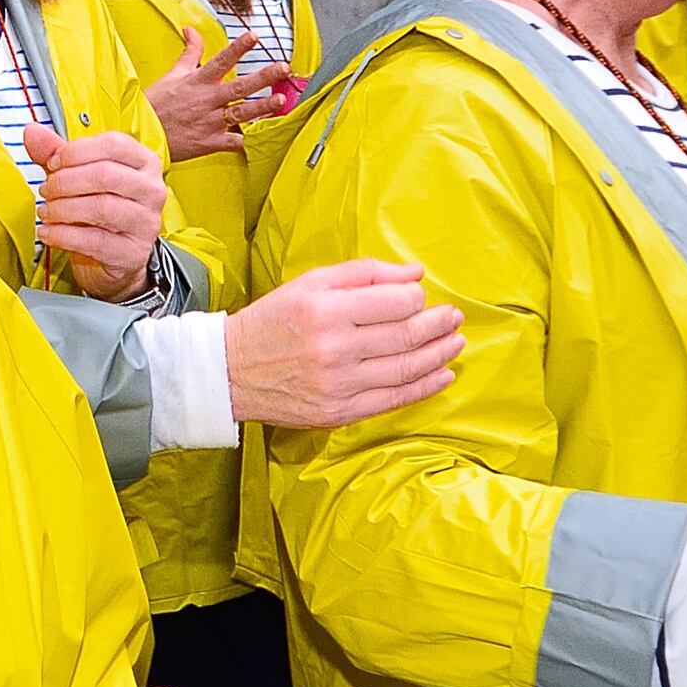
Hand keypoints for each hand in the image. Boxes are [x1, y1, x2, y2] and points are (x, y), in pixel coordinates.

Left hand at [26, 125, 168, 299]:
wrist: (110, 260)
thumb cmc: (97, 212)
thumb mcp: (76, 177)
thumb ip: (55, 153)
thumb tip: (32, 131)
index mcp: (144, 162)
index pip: (114, 144)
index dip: (76, 152)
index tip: (53, 163)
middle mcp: (152, 190)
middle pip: (106, 174)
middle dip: (65, 181)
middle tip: (46, 190)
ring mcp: (146, 223)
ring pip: (101, 208)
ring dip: (63, 208)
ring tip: (45, 211)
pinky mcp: (133, 253)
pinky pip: (95, 241)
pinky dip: (63, 235)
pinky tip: (48, 232)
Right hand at [143, 27, 296, 161]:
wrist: (142, 134)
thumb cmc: (156, 105)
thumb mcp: (172, 75)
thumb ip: (189, 53)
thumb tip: (191, 30)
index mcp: (197, 82)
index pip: (221, 60)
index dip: (238, 48)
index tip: (253, 36)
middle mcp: (206, 100)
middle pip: (239, 86)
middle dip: (263, 77)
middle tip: (282, 68)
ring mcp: (209, 123)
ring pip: (241, 113)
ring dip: (262, 107)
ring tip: (280, 100)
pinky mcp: (209, 143)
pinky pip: (232, 142)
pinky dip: (245, 140)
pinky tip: (261, 136)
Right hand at [224, 260, 462, 427]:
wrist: (231, 372)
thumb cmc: (274, 320)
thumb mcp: (311, 283)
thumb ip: (364, 274)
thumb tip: (415, 273)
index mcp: (327, 310)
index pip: (396, 303)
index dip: (418, 298)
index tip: (422, 297)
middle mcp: (335, 348)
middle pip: (406, 336)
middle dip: (438, 325)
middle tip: (453, 317)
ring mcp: (338, 385)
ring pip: (406, 369)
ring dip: (439, 355)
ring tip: (455, 342)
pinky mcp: (339, 412)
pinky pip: (393, 399)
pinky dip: (424, 387)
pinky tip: (443, 375)